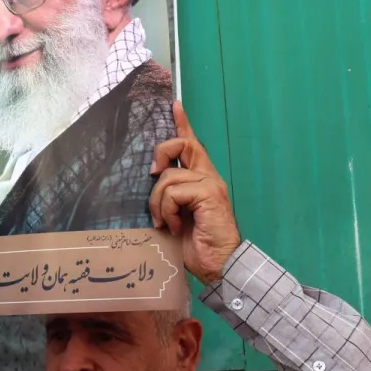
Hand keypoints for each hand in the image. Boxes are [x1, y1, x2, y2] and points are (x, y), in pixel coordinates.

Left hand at [148, 102, 241, 285]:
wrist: (219, 265)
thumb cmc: (197, 247)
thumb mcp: (175, 217)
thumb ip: (168, 198)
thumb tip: (151, 186)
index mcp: (201, 180)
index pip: (191, 145)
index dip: (182, 124)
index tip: (174, 105)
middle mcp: (208, 177)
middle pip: (184, 145)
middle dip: (162, 152)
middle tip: (152, 173)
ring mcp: (210, 184)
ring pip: (169, 176)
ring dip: (158, 202)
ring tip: (165, 222)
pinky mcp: (209, 194)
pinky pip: (174, 191)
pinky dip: (166, 210)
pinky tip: (173, 226)